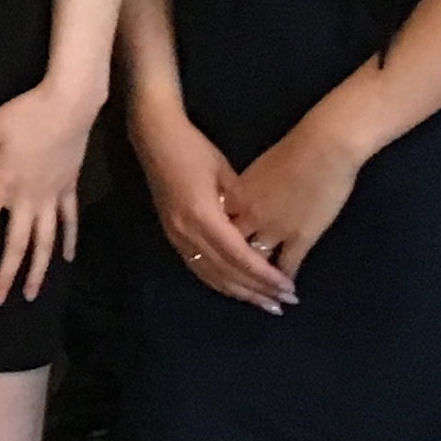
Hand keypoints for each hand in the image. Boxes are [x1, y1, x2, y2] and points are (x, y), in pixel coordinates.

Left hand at [0, 78, 100, 297]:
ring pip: (45, 241)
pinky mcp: (69, 188)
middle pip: (17, 244)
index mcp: (4, 185)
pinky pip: (69, 221)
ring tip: (31, 293)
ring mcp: (52, 196)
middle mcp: (29, 198)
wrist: (69, 104)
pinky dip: (68, 241)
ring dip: (38, 269)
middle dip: (6, 274)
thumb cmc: (25, 114)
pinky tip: (66, 259)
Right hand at [133, 105, 291, 309]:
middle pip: (226, 272)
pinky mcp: (172, 235)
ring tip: (263, 302)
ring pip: (210, 275)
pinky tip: (235, 288)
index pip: (239, 256)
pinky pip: (198, 268)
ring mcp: (176, 236)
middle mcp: (187, 232)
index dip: (264, 275)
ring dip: (238, 292)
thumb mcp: (224, 172)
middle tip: (282, 303)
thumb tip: (259, 230)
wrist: (154, 137)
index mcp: (202, 216)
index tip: (286, 287)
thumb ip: (240, 205)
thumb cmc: (193, 148)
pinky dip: (219, 282)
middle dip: (256, 290)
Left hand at [224, 113, 363, 288]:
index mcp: (234, 197)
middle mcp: (247, 217)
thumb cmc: (291, 150)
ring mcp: (273, 229)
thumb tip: (234, 204)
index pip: (214, 233)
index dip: (214, 251)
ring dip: (258, 283)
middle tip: (241, 291)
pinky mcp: (299, 235)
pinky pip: (286, 264)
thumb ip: (241, 190)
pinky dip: (283, 278)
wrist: (324, 146)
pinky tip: (286, 287)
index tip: (217, 264)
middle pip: (230, 254)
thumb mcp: (255, 169)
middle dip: (234, 275)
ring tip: (266, 297)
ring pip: (256, 265)